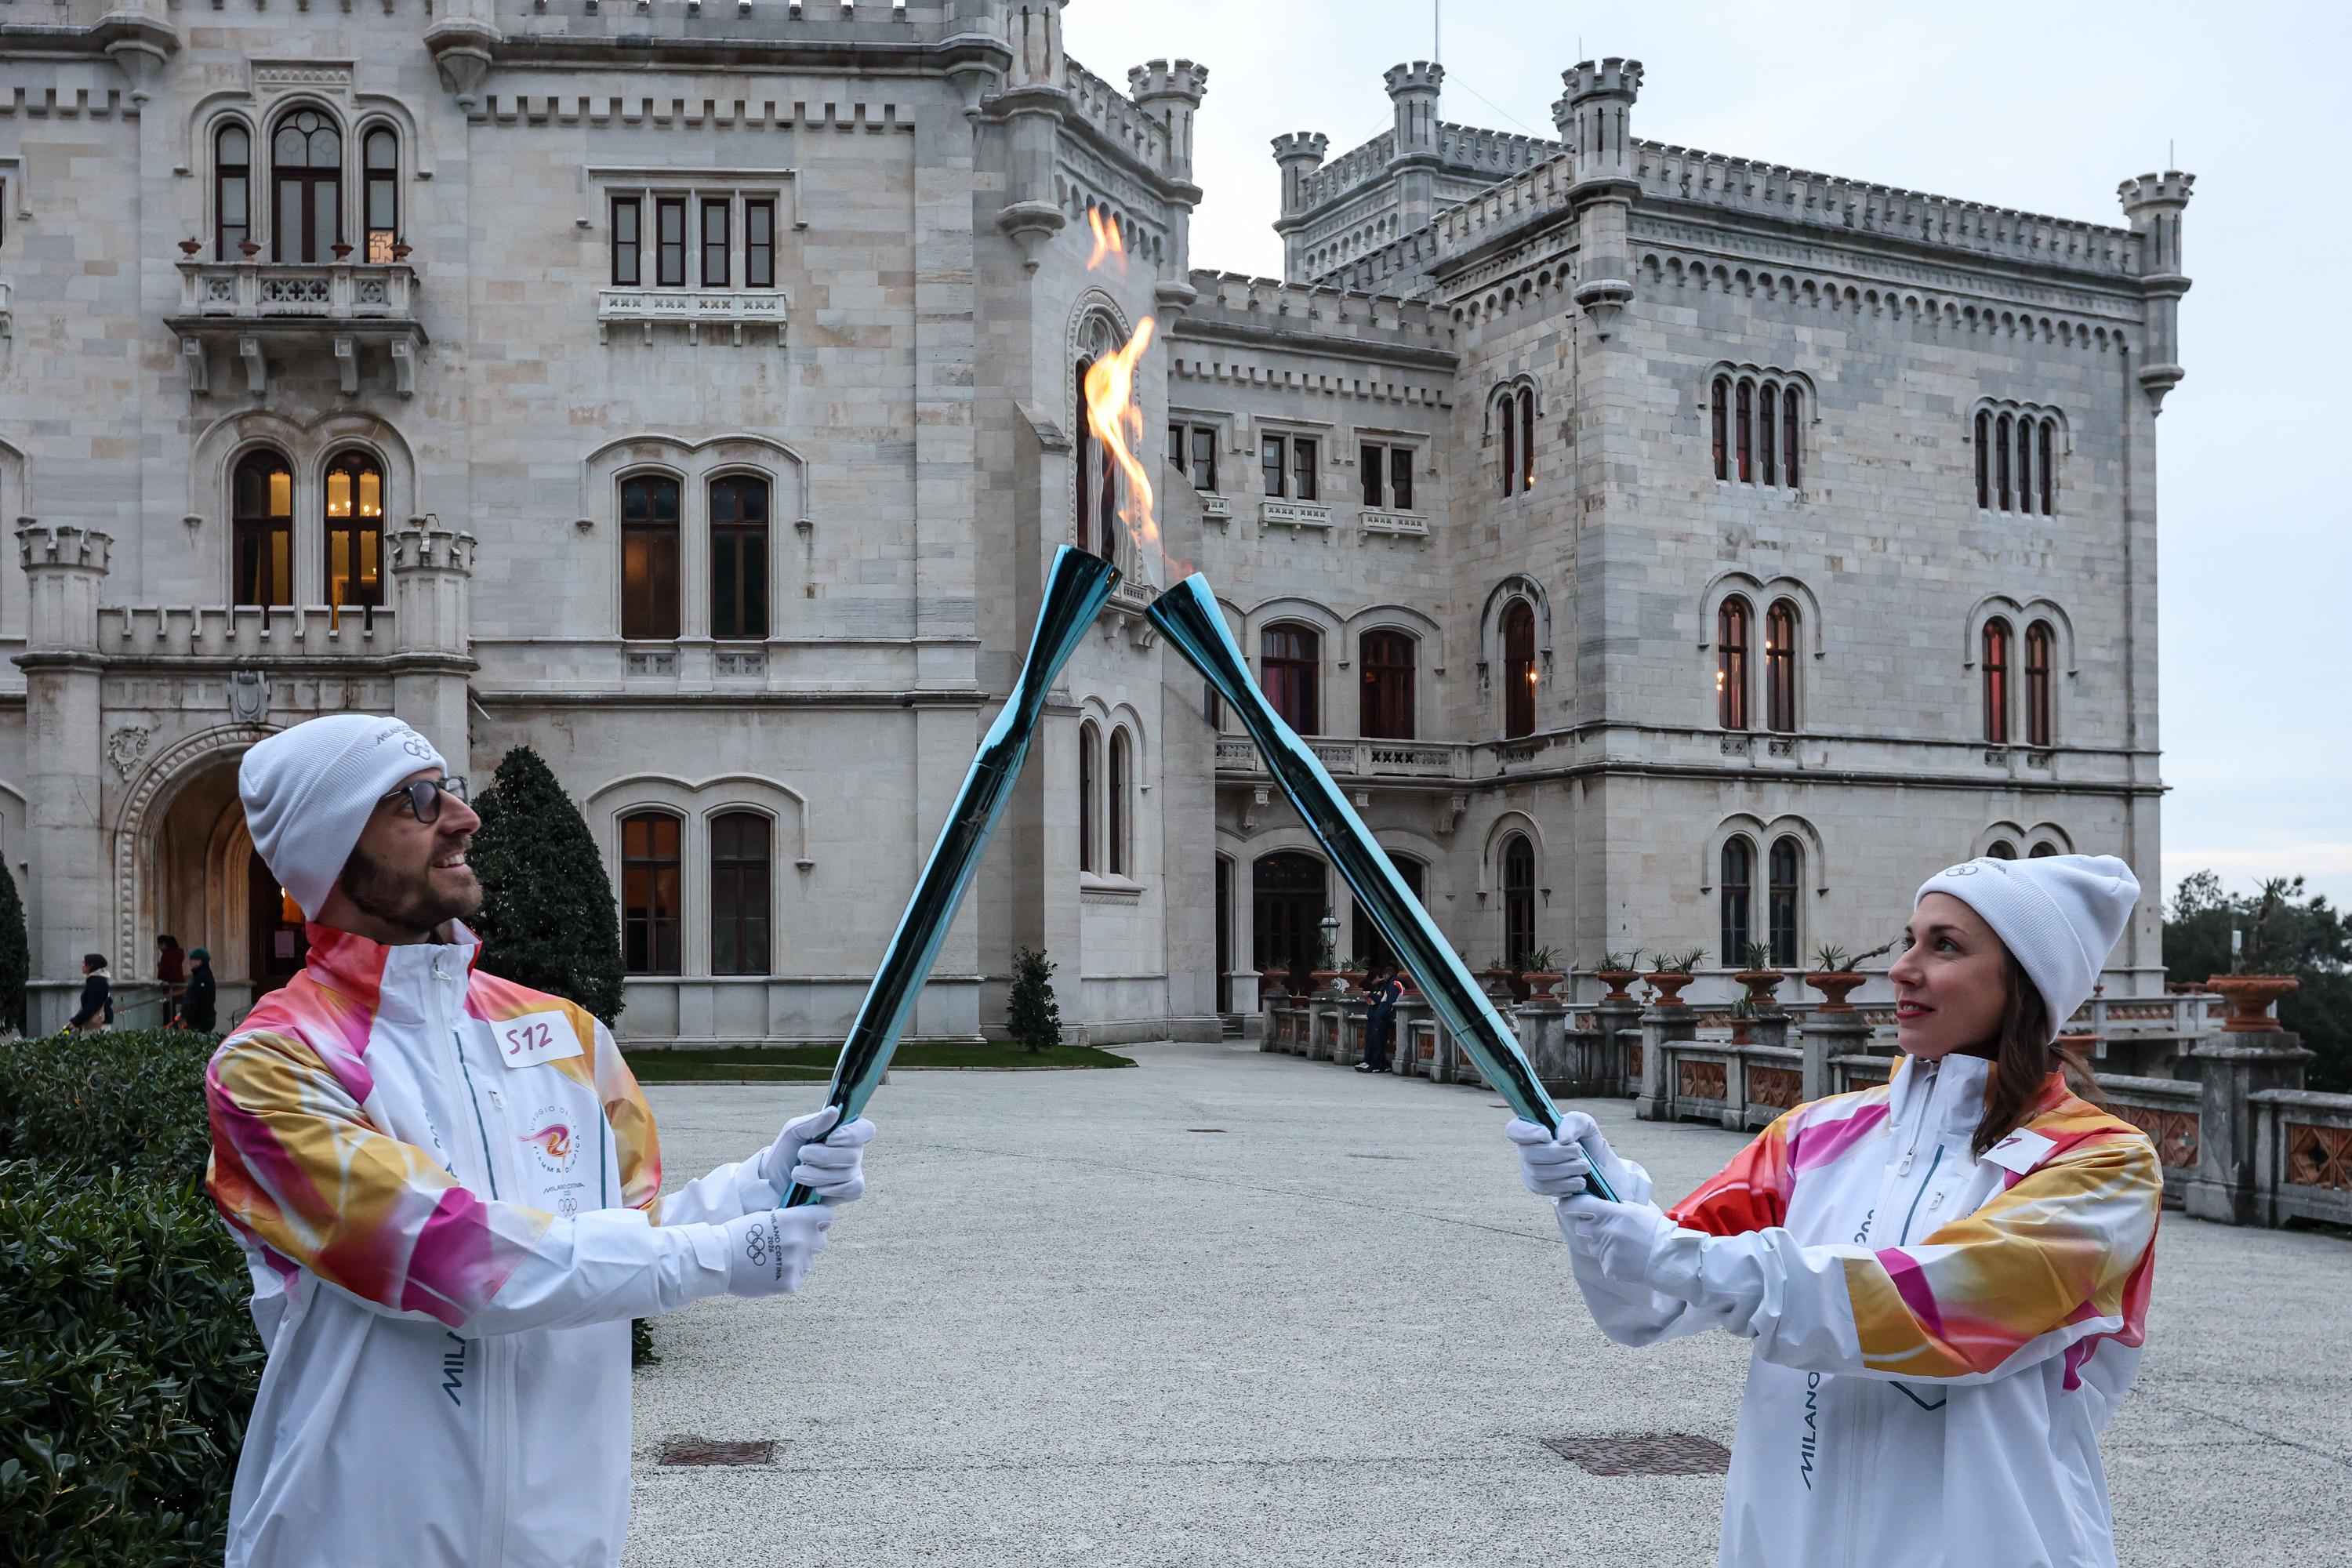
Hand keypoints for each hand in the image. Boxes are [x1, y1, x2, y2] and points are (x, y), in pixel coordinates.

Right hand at [720, 1206, 833, 1296]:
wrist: (720, 1259)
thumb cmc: (740, 1234)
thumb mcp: (767, 1216)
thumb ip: (790, 1219)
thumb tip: (805, 1221)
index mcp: (796, 1220)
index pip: (826, 1218)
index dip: (818, 1221)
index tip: (810, 1226)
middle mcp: (801, 1241)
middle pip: (820, 1242)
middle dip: (808, 1243)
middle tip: (788, 1246)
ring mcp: (797, 1264)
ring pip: (808, 1263)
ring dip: (796, 1262)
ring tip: (772, 1261)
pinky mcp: (789, 1283)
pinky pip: (797, 1280)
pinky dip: (787, 1279)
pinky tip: (769, 1274)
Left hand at [759, 1105, 876, 1203]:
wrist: (774, 1183)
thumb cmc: (786, 1153)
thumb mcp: (793, 1131)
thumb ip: (814, 1122)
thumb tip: (835, 1111)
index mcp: (843, 1132)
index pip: (865, 1129)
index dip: (852, 1135)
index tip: (830, 1139)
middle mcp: (852, 1151)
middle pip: (853, 1154)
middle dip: (823, 1157)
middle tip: (802, 1156)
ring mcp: (852, 1172)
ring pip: (848, 1173)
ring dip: (818, 1174)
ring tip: (798, 1173)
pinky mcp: (848, 1191)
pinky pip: (853, 1189)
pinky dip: (833, 1189)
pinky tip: (816, 1189)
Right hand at [1503, 1112, 1649, 1201]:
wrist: (1596, 1168)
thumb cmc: (1586, 1141)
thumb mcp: (1585, 1124)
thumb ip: (1574, 1122)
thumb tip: (1562, 1139)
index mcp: (1533, 1129)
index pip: (1514, 1130)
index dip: (1528, 1133)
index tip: (1548, 1135)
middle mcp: (1525, 1149)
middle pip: (1528, 1153)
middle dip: (1557, 1153)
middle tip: (1578, 1151)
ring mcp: (1529, 1169)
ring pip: (1537, 1173)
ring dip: (1566, 1169)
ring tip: (1584, 1166)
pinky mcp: (1537, 1187)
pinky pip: (1545, 1188)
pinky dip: (1566, 1184)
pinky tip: (1577, 1179)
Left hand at [1557, 1195, 1676, 1286]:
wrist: (1670, 1260)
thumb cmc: (1658, 1232)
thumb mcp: (1639, 1211)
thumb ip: (1617, 1207)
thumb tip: (1602, 1205)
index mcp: (1613, 1213)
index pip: (1580, 1206)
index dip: (1569, 1204)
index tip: (1563, 1202)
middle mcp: (1606, 1232)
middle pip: (1582, 1227)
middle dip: (1590, 1227)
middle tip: (1607, 1229)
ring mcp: (1606, 1251)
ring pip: (1592, 1246)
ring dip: (1601, 1245)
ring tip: (1624, 1246)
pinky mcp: (1609, 1268)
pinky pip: (1603, 1261)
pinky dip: (1612, 1260)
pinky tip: (1628, 1259)